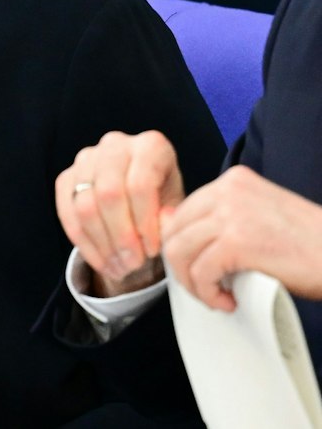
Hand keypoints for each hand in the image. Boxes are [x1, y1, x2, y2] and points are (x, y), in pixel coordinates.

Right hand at [57, 130, 183, 296]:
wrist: (142, 196)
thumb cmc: (165, 200)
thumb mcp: (178, 207)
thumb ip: (172, 218)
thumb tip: (160, 229)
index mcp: (150, 146)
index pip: (140, 185)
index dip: (145, 222)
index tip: (153, 251)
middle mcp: (115, 145)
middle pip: (109, 193)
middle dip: (121, 236)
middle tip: (133, 264)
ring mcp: (86, 159)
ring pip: (85, 205)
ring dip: (102, 244)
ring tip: (120, 268)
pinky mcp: (66, 176)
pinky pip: (67, 212)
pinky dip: (84, 243)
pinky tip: (101, 261)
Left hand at [162, 164, 321, 311]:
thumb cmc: (310, 244)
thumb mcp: (259, 217)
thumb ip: (222, 218)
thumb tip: (173, 229)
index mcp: (233, 181)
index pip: (183, 212)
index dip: (182, 245)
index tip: (195, 268)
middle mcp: (228, 191)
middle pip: (174, 231)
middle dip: (182, 266)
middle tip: (204, 287)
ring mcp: (232, 214)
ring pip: (180, 251)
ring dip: (193, 283)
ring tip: (216, 296)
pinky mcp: (238, 242)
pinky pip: (201, 272)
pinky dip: (208, 293)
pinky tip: (227, 301)